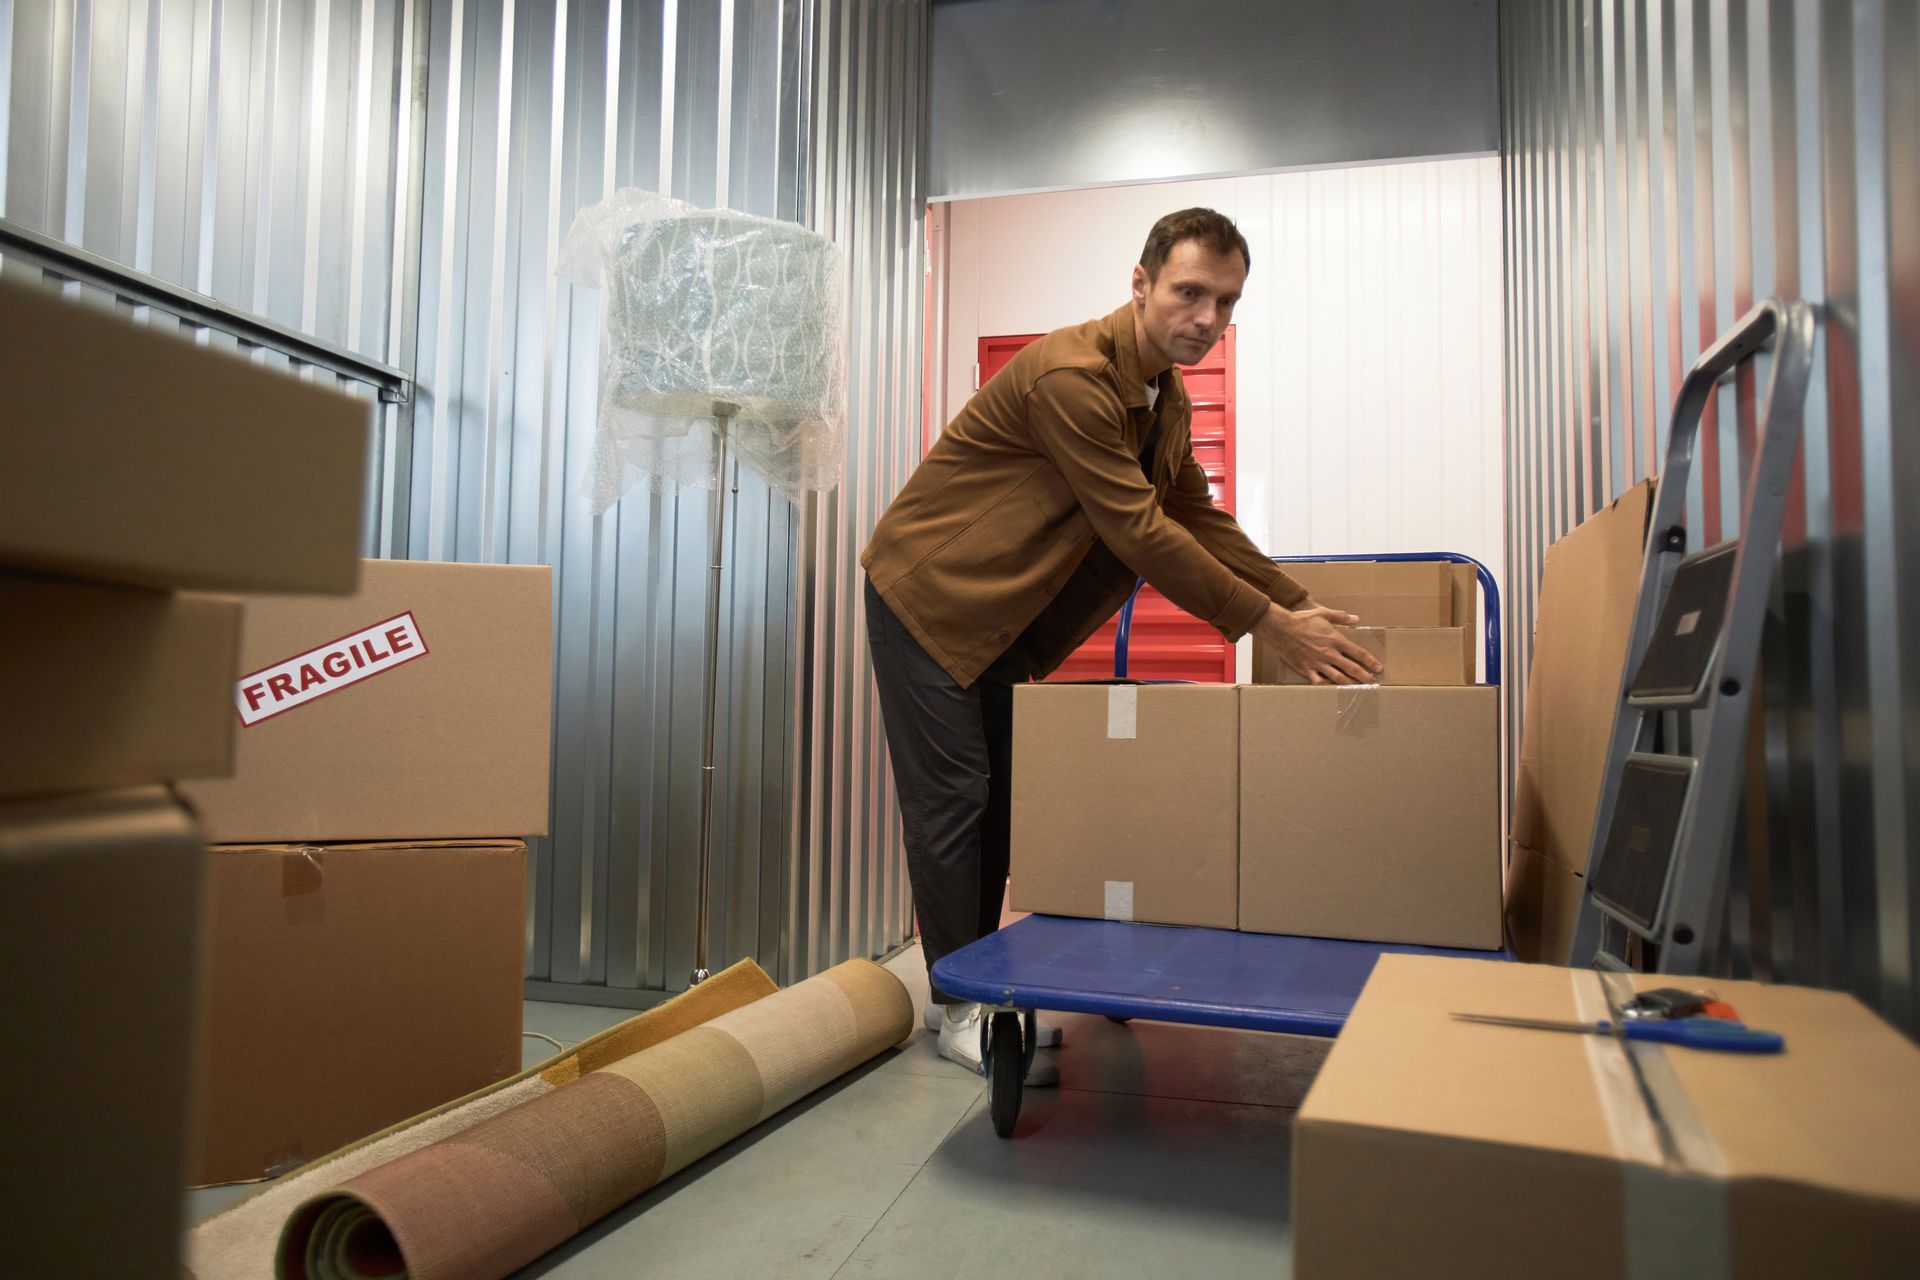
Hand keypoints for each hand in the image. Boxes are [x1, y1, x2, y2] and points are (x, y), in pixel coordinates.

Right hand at [1252, 603, 1381, 684]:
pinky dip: (1326, 686)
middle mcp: (1329, 654)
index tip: (1378, 668)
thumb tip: (1356, 619)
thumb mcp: (1323, 613)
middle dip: (1364, 676)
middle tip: (1373, 682)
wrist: (1281, 628)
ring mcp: (1318, 663)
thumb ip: (1341, 617)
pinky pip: (1318, 681)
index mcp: (1336, 640)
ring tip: (1358, 688)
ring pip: (1338, 677)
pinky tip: (1332, 689)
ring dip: (1350, 684)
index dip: (1370, 661)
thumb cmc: (1302, 620)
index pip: (1358, 653)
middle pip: (1352, 668)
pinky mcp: (1306, 668)